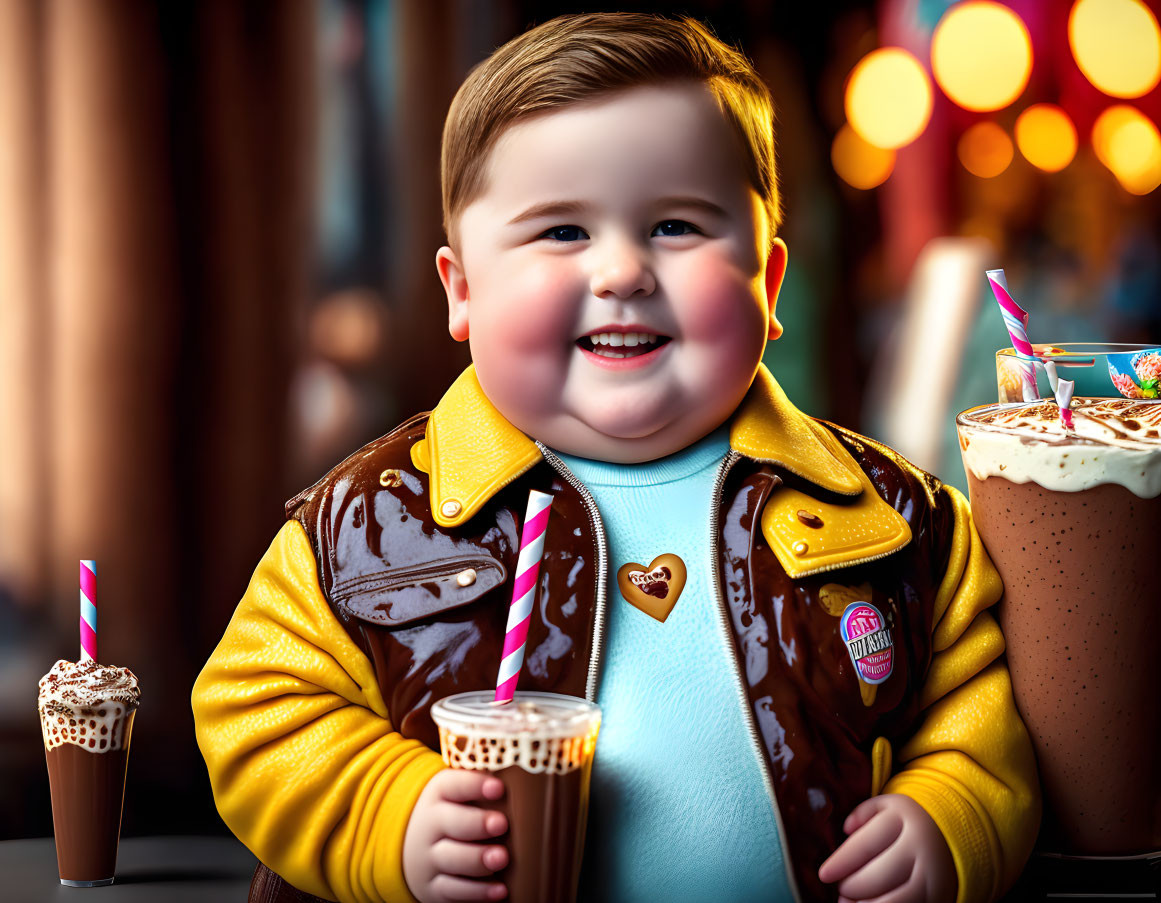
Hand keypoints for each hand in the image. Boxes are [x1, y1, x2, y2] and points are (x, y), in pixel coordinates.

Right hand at [402, 769, 509, 901]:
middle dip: (477, 823)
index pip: (453, 785)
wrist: (415, 848)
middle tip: (501, 824)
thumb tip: (533, 776)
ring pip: (450, 858)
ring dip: (477, 859)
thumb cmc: (456, 813)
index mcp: (439, 794)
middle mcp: (430, 825)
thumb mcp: (460, 795)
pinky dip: (477, 892)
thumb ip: (486, 786)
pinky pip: (453, 891)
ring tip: (502, 857)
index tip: (499, 787)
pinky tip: (500, 890)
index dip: (475, 785)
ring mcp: (429, 858)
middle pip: (450, 822)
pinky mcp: (433, 886)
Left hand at [818, 794, 956, 902]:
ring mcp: (933, 875)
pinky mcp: (940, 896)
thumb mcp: (886, 806)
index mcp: (904, 820)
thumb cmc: (906, 822)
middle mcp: (921, 848)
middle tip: (841, 889)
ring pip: (896, 900)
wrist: (950, 833)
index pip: (865, 845)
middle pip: (878, 876)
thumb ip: (862, 813)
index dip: (841, 862)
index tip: (824, 875)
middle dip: (853, 887)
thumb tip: (846, 829)